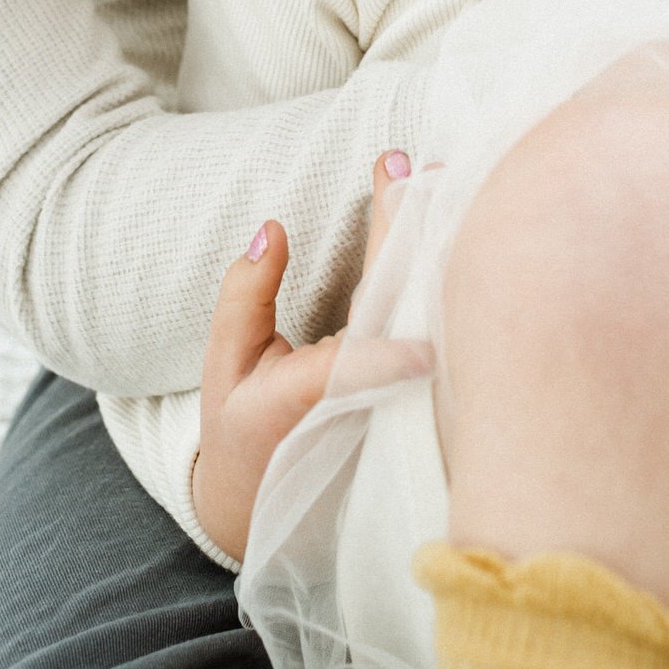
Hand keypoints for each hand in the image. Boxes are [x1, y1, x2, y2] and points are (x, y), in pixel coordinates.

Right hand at [192, 151, 431, 561]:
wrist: (266, 495)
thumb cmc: (242, 422)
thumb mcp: (224, 362)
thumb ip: (244, 297)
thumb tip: (272, 230)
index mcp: (312, 398)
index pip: (355, 375)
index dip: (387, 361)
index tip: (424, 347)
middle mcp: (365, 395)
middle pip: (397, 314)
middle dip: (409, 240)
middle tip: (424, 173)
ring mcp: (394, 390)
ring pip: (418, 313)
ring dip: (428, 243)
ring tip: (440, 178)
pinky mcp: (407, 382)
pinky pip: (423, 319)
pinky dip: (431, 266)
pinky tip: (444, 218)